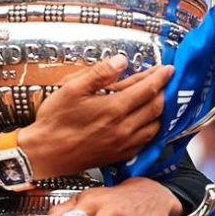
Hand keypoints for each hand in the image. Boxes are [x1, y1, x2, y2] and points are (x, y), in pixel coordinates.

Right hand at [18, 54, 172, 178]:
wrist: (46, 153)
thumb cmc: (55, 120)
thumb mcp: (71, 88)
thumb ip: (99, 73)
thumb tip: (121, 60)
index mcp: (114, 108)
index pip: (147, 89)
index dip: (160, 77)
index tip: (168, 69)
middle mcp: (124, 127)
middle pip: (156, 106)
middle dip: (163, 90)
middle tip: (164, 79)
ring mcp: (124, 143)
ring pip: (155, 125)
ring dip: (161, 110)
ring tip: (159, 98)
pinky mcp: (120, 155)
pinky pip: (146, 141)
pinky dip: (153, 127)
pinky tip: (149, 121)